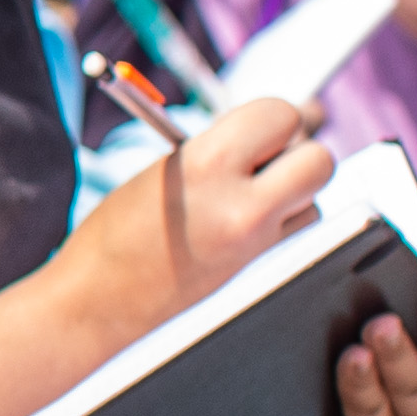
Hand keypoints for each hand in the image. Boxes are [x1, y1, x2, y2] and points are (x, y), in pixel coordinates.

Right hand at [56, 97, 335, 340]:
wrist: (98, 300)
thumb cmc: (117, 230)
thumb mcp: (166, 168)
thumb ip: (223, 145)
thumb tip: (276, 130)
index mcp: (208, 164)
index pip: (282, 115)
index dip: (269, 119)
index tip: (249, 132)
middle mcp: (243, 205)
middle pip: (318, 159)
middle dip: (297, 152)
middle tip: (262, 159)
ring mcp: (256, 242)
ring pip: (315, 196)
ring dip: (292, 188)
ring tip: (245, 195)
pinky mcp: (260, 268)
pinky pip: (299, 228)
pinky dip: (284, 218)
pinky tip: (244, 222)